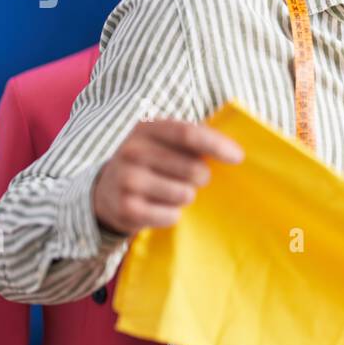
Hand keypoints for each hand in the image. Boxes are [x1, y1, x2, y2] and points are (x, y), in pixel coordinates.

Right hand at [93, 118, 243, 234]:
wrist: (105, 191)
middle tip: (193, 179)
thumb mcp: (163, 142)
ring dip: (186, 196)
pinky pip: (171, 216)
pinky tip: (158, 207)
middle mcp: (132, 151)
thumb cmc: (150, 163)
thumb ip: (194, 140)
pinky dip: (172, 214)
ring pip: (184, 194)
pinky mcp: (126, 209)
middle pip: (192, 169)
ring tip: (170, 191)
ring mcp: (126, 180)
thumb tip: (235, 151)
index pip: (188, 134)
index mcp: (146, 129)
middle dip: (203, 177)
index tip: (238, 157)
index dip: (217, 146)